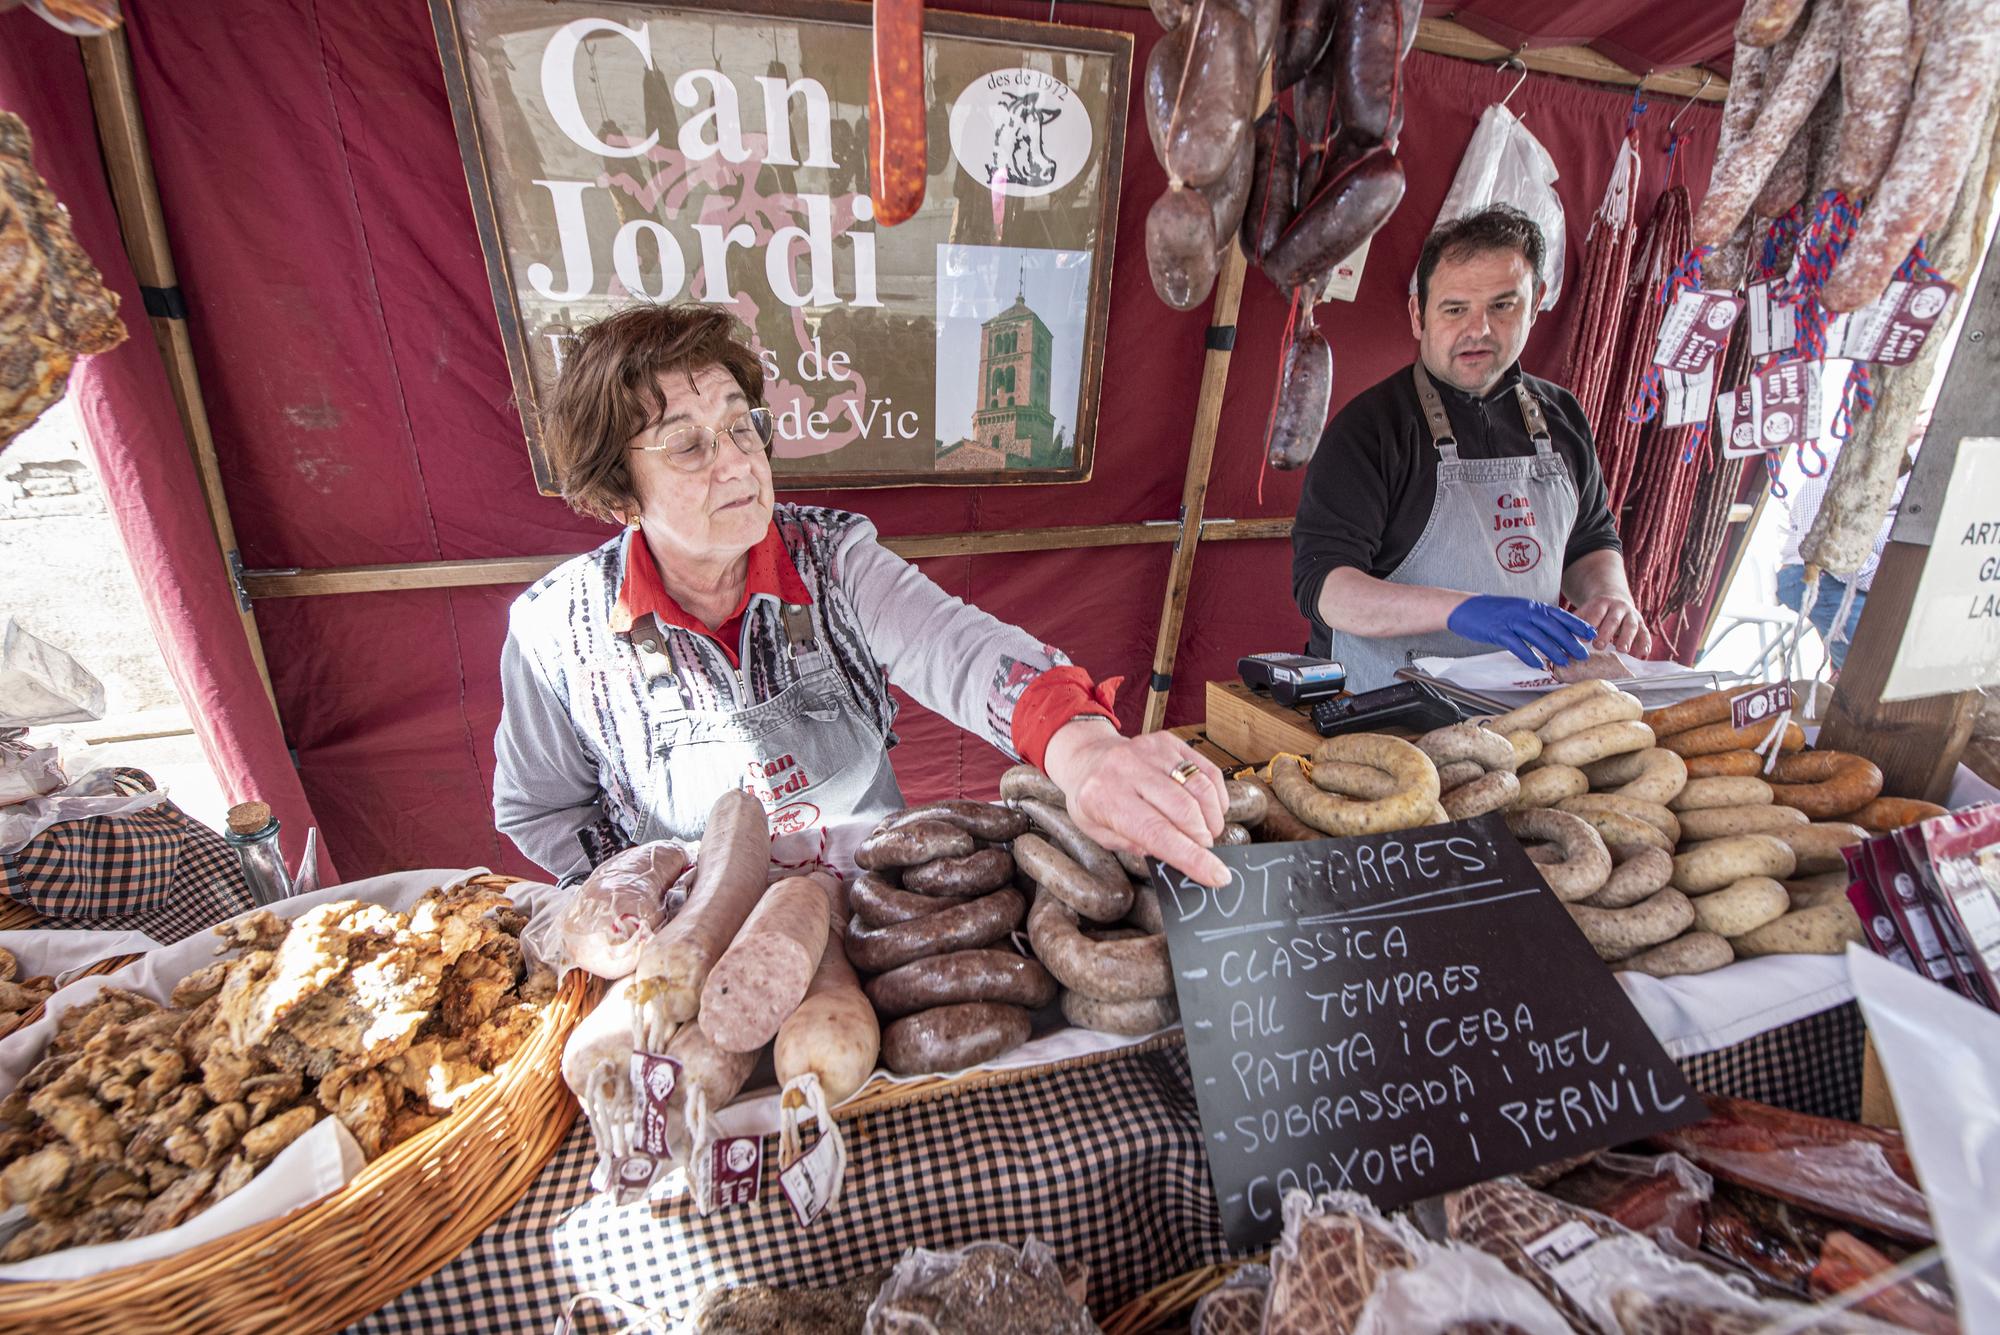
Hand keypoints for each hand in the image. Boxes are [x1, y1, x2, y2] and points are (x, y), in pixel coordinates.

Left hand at [1044, 723, 1229, 886]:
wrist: (1086, 756)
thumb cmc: (1093, 799)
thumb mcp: (1100, 833)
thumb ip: (1136, 846)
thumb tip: (1178, 858)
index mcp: (1105, 798)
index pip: (1156, 832)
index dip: (1191, 857)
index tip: (1217, 877)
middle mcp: (1128, 769)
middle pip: (1184, 810)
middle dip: (1202, 839)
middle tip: (1202, 851)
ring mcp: (1151, 750)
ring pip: (1200, 789)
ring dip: (1211, 819)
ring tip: (1205, 832)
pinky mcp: (1169, 742)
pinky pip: (1207, 771)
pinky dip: (1216, 796)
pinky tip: (1208, 810)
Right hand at [1445, 595, 1596, 669]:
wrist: (1465, 608)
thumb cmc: (1491, 611)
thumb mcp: (1517, 610)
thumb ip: (1534, 619)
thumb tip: (1553, 631)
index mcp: (1531, 606)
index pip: (1559, 615)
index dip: (1576, 624)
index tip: (1590, 634)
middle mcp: (1524, 611)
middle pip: (1552, 626)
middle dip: (1570, 640)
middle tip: (1582, 653)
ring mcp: (1511, 620)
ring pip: (1537, 636)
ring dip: (1553, 650)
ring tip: (1564, 661)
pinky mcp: (1498, 630)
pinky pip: (1517, 645)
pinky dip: (1528, 655)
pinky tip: (1537, 665)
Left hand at [1572, 593, 1651, 655]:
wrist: (1616, 601)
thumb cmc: (1596, 612)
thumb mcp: (1585, 611)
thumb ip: (1575, 623)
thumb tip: (1559, 638)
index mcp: (1602, 603)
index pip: (1595, 614)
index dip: (1590, 625)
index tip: (1583, 639)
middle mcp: (1618, 608)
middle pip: (1613, 620)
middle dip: (1606, 633)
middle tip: (1598, 646)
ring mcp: (1631, 616)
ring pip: (1630, 626)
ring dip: (1627, 638)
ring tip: (1622, 650)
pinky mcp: (1642, 625)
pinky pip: (1645, 633)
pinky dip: (1645, 643)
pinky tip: (1643, 653)